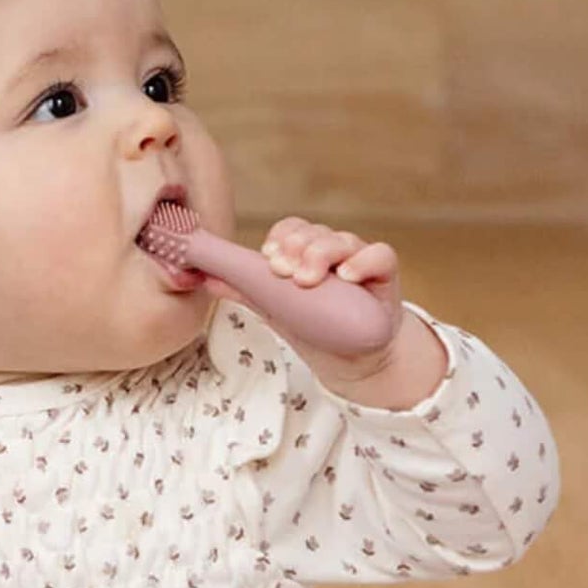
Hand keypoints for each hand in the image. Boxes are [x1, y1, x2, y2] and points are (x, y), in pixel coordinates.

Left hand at [201, 216, 405, 373]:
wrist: (352, 357)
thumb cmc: (314, 325)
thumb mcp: (274, 308)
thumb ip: (244, 290)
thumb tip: (202, 277)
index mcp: (305, 253)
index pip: (291, 230)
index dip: (280, 238)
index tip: (267, 257)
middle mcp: (332, 251)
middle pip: (315, 232)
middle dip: (297, 247)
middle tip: (283, 272)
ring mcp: (359, 260)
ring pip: (343, 239)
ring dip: (322, 254)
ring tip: (307, 279)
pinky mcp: (384, 275)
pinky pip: (380, 255)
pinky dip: (363, 261)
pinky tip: (347, 277)